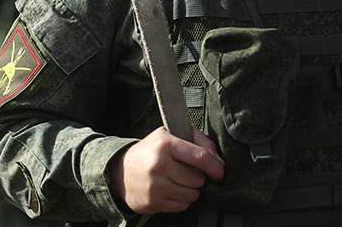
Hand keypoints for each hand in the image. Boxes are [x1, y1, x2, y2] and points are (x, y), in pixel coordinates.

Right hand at [110, 126, 224, 214]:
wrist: (121, 170)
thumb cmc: (151, 151)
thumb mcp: (170, 135)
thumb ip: (198, 140)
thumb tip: (218, 159)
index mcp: (165, 144)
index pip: (201, 157)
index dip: (216, 167)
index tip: (220, 172)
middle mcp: (159, 165)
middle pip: (198, 179)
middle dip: (198, 177)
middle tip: (187, 172)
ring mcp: (155, 185)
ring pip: (192, 195)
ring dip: (191, 190)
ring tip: (178, 181)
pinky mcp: (153, 202)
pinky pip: (182, 206)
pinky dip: (181, 200)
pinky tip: (171, 190)